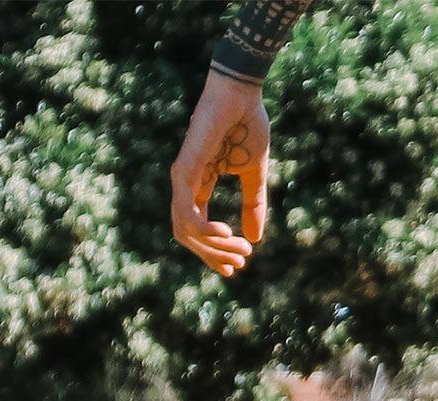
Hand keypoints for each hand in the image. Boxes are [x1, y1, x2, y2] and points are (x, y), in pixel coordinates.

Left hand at [170, 73, 270, 275]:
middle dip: (213, 256)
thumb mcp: (255, 176)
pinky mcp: (185, 169)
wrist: (241, 96)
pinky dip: (206, 229)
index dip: (214, 253)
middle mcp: (186, 184)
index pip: (196, 229)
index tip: (236, 268)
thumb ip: (254, 207)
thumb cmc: (248, 126)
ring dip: (214, 247)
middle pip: (187, 236)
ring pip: (185, 230)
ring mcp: (182, 177)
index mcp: (199, 185)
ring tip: (240, 249)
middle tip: (240, 264)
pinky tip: (227, 232)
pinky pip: (187, 212)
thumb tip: (255, 240)